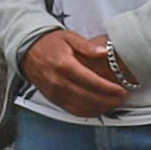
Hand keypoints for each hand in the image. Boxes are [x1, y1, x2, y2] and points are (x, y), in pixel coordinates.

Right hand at [21, 27, 135, 117]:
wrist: (27, 51)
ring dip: (100, 108)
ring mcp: (55, 93)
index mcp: (64, 65)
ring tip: (114, 104)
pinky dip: (88, 112)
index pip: (91, 81)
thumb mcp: (68, 37)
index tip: (122, 89)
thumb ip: (87, 46)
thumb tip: (104, 52)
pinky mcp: (53, 99)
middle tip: (123, 98)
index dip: (108, 88)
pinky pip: (73, 111)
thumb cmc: (50, 43)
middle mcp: (58, 82)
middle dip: (108, 100)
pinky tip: (99, 108)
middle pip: (88, 97)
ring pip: (82, 107)